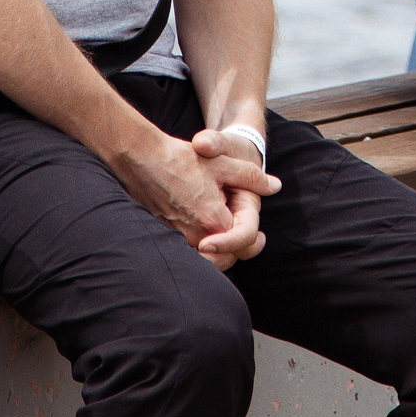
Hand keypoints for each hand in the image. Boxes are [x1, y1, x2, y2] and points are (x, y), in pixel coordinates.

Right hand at [109, 132, 275, 260]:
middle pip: (222, 258)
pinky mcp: (162, 234)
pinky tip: (205, 235)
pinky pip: (186, 251)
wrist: (141, 157)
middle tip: (250, 242)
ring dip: (218, 254)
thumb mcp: (223, 163)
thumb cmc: (182, 158)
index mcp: (212, 219)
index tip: (260, 238)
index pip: (240, 243)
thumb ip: (251, 177)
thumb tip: (275, 186)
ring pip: (204, 258)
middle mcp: (192, 234)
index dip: (252, 241)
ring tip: (228, 240)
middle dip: (236, 251)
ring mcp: (175, 237)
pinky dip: (199, 250)